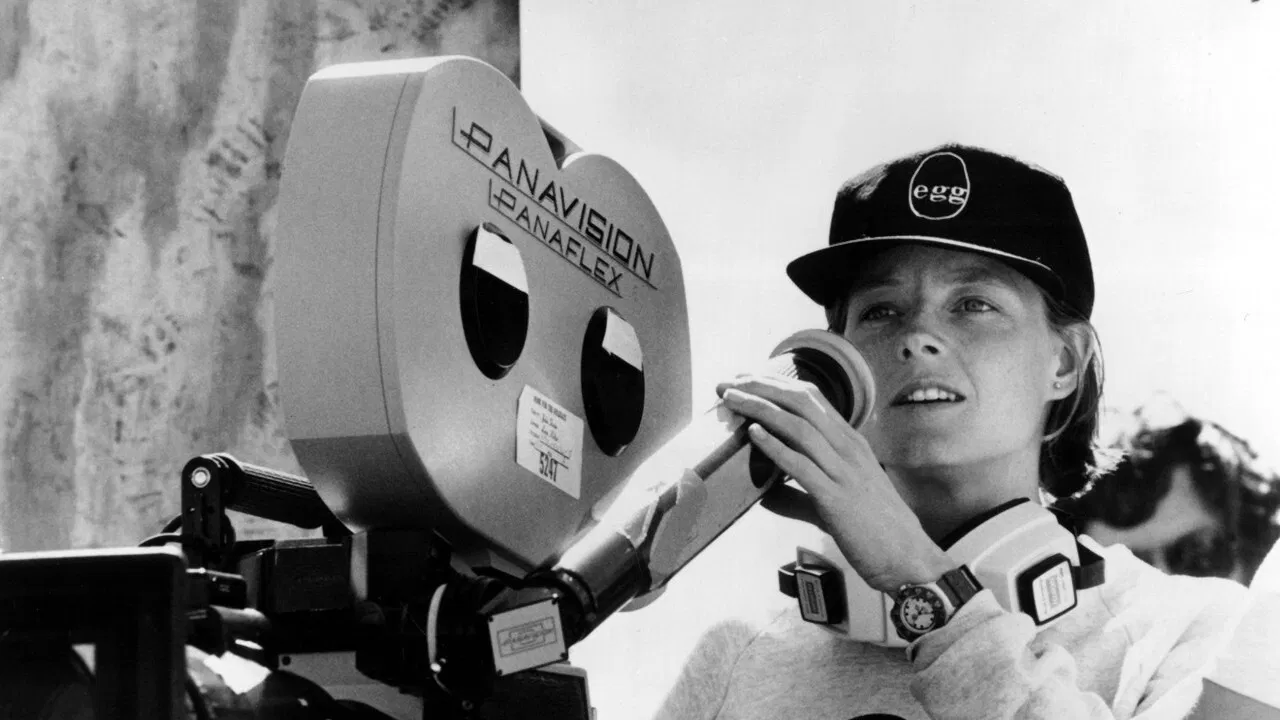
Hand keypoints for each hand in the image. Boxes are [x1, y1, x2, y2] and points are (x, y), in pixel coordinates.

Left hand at [717, 374, 954, 594]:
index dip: (776, 384)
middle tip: (728, 382)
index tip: (745, 380)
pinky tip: (754, 434)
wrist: (908, 560)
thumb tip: (763, 496)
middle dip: (762, 386)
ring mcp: (845, 471)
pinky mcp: (838, 497)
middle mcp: (849, 448)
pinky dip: (775, 446)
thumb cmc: (874, 532)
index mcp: (850, 443)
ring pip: (798, 427)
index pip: (811, 398)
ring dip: (761, 408)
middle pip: (801, 402)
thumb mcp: (833, 504)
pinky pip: (802, 465)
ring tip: (732, 399)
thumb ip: (797, 497)